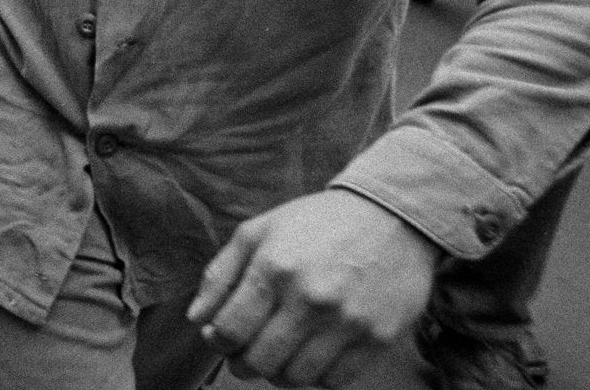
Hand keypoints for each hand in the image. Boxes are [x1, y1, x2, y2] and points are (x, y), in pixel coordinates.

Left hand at [187, 190, 436, 386]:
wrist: (392, 216)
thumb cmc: (317, 223)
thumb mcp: (258, 231)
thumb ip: (220, 274)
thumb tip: (197, 318)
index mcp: (274, 268)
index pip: (228, 330)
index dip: (216, 341)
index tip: (220, 337)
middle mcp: (310, 299)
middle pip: (259, 361)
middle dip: (242, 363)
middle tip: (245, 353)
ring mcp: (347, 322)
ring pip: (296, 378)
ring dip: (279, 373)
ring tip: (279, 354)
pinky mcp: (378, 338)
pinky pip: (335, 381)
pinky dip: (317, 377)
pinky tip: (312, 354)